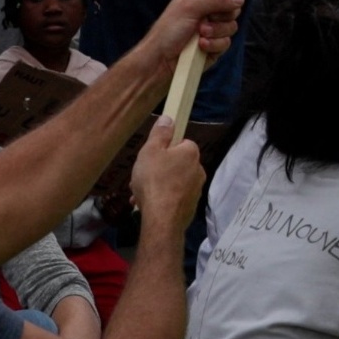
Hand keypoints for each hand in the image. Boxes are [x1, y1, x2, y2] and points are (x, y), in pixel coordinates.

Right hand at [129, 113, 204, 234]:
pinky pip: (173, 197)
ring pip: (173, 182)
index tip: (151, 156)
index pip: (181, 142)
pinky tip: (146, 204)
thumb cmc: (154, 180)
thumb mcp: (151, 151)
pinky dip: (162, 199)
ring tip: (139, 193)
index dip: (165, 148)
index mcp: (191, 153)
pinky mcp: (190, 207)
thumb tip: (169, 118)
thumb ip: (160, 133)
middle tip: (142, 176)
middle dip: (158, 169)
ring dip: (157, 185)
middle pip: (176, 163)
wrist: (161, 220)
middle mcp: (199, 170)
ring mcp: (196, 191)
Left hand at [146, 0, 242, 73]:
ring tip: (200, 35)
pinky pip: (226, 43)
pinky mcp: (214, 47)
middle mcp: (208, 12)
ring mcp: (212, 31)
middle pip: (232, 9)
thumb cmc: (168, 31)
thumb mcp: (190, 8)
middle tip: (208, 19)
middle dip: (222, 16)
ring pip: (231, 27)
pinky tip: (200, 47)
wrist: (160, 61)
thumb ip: (216, 0)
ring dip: (216, 32)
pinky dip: (214, 45)